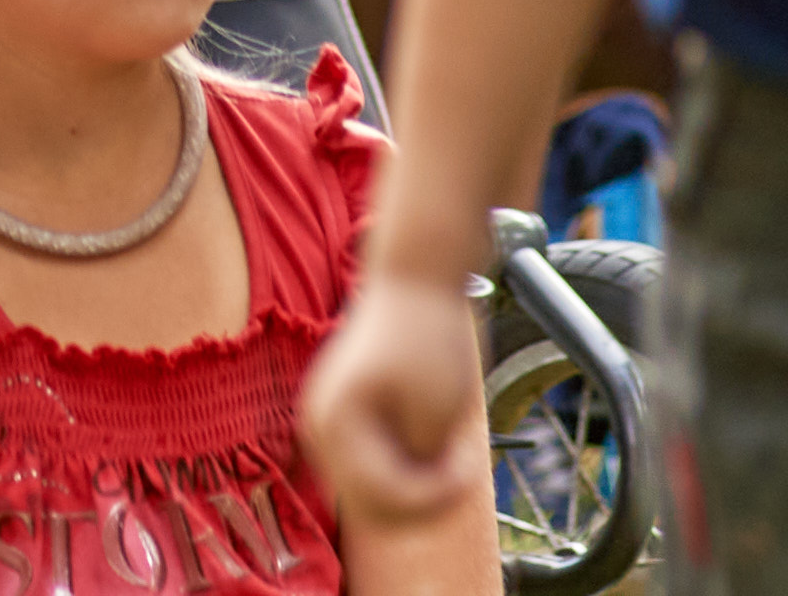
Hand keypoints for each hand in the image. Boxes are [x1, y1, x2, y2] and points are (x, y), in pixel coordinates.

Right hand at [298, 267, 493, 545]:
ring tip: (447, 450)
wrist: (414, 281)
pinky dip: (401, 466)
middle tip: (461, 462)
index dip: (438, 495)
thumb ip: (420, 467)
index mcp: (335, 424)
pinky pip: (367, 466)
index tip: (470, 462)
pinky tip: (430, 441)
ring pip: (369, 491)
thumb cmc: (427, 336)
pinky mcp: (338, 417)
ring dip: (412, 485)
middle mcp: (317, 427)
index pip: (387, 499)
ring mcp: (323, 422)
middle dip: (424, 496)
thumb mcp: (436, 413)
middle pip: (372, 505)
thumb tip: (410, 501)